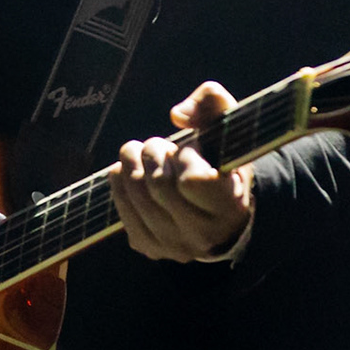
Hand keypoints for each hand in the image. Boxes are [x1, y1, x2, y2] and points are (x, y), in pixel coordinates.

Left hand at [109, 80, 253, 261]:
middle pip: (158, 185)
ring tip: (141, 153)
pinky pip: (122, 209)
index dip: (184, 156)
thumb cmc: (224, 162)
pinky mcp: (150, 247)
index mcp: (229, 206)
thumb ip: (212, 102)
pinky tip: (128, 172)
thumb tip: (176, 115)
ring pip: (136, 196)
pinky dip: (119, 183)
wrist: (222, 213)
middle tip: (159, 145)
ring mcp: (174, 246)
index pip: (192, 180)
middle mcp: (203, 234)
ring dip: (132, 164)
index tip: (191, 149)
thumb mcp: (229, 127)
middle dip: (152, 153)